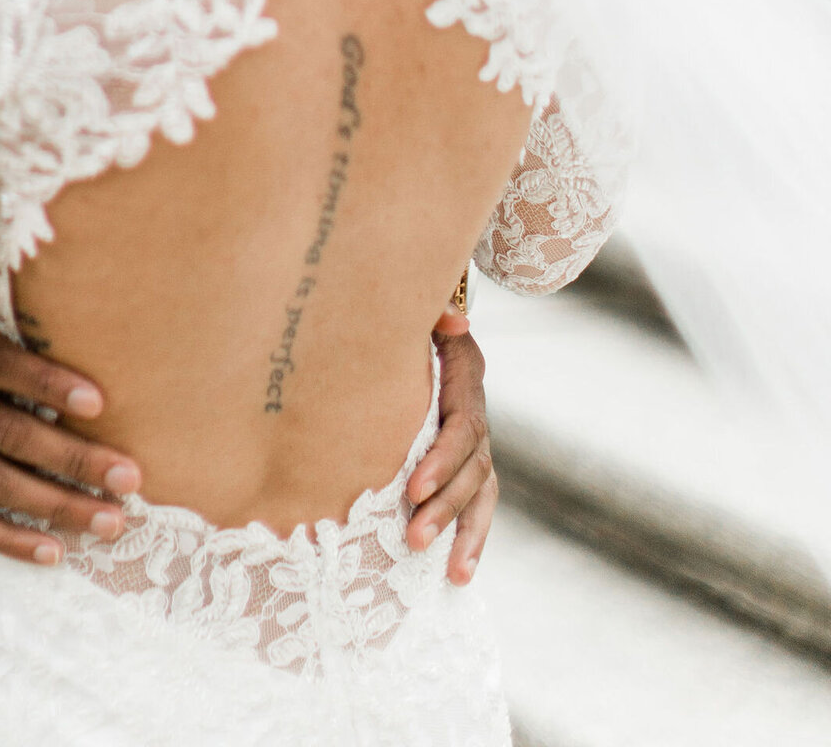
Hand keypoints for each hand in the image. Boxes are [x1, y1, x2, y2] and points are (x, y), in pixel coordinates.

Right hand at [0, 270, 141, 567]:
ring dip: (57, 504)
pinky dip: (8, 539)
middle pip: (12, 433)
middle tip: (131, 476)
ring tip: (111, 520)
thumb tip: (32, 222)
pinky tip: (55, 551)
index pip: (2, 365)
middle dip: (75, 458)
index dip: (48, 383)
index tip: (101, 401)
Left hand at [406, 309, 495, 582]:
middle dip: (446, 506)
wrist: (422, 329)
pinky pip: (478, 506)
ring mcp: (477, 445)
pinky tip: (458, 574)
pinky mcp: (470, 467)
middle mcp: (476, 415)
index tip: (414, 488)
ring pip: (481, 494)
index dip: (443, 460)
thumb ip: (433, 316)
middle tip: (414, 537)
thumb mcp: (417, 313)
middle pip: (473, 468)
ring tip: (448, 570)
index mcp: (465, 379)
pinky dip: (472, 540)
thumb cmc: (405, 320)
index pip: (463, 428)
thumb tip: (455, 323)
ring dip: (465, 534)